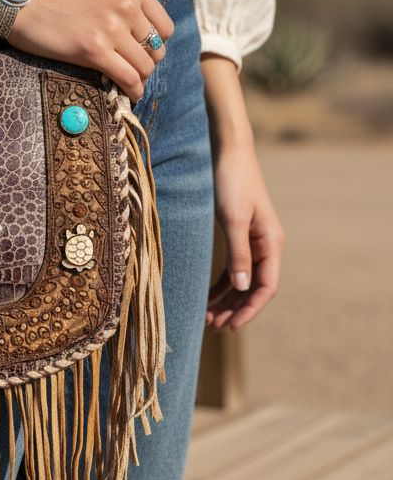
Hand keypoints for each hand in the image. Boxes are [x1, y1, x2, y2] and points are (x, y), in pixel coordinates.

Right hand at [6, 0, 173, 101]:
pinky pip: (128, 77)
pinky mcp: (94, 50)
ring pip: (144, 66)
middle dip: (147, 62)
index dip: (156, 43)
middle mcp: (127, 6)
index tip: (143, 51)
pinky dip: (133, 90)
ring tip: (131, 83)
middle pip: (156, 49)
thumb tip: (141, 22)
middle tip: (133, 68)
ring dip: (140, 79)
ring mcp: (111, 28)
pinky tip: (130, 95)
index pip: (164, 26)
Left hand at [206, 139, 285, 330]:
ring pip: (243, 280)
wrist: (229, 152)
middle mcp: (266, 245)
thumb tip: (242, 287)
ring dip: (227, 300)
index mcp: (271, 243)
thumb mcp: (233, 219)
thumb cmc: (232, 181)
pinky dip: (222, 284)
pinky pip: (233, 267)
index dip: (250, 309)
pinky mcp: (239, 235)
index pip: (267, 287)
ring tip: (208, 317)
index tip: (232, 326)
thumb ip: (238, 254)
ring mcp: (253, 241)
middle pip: (254, 288)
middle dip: (236, 309)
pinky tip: (208, 297)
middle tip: (213, 327)